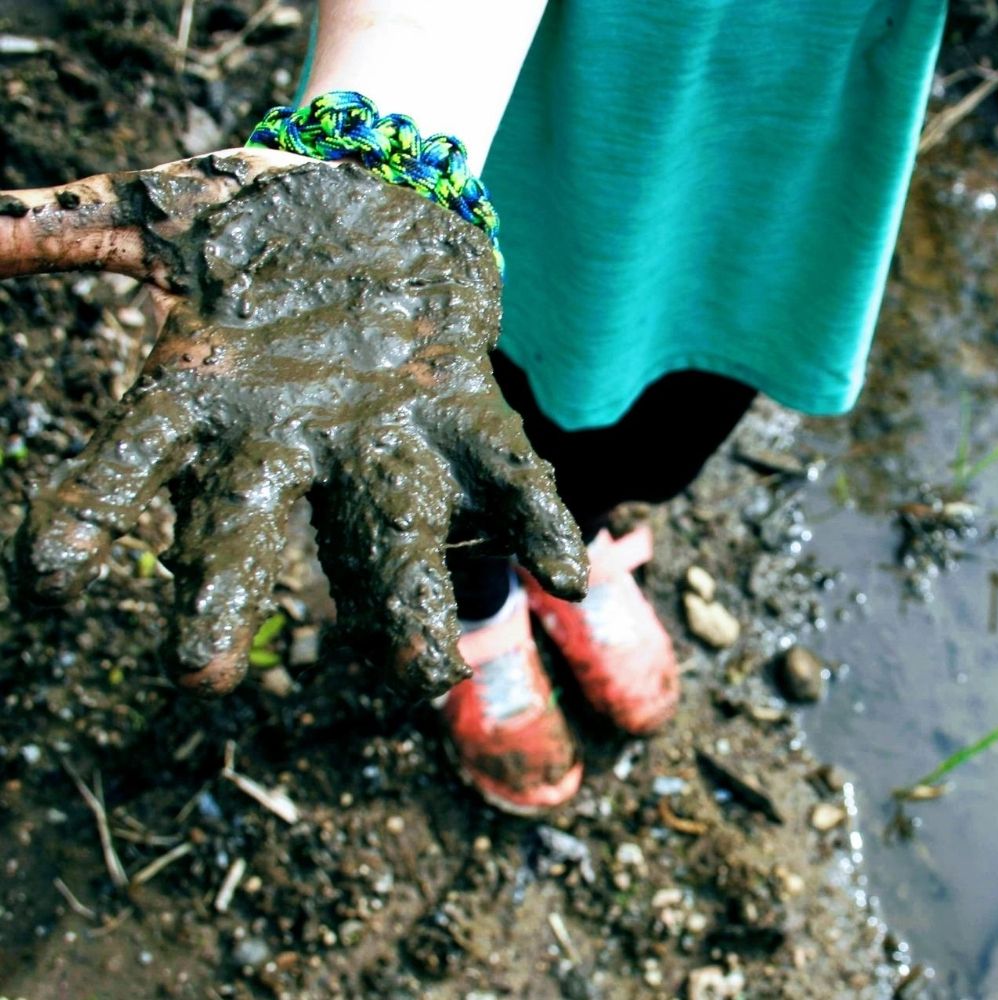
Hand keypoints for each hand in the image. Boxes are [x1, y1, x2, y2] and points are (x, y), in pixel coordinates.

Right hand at [0, 150, 586, 693]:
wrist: (371, 190)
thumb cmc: (256, 220)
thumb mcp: (158, 215)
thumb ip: (60, 231)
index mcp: (206, 397)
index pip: (130, 461)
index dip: (91, 515)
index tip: (52, 577)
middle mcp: (291, 438)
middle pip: (251, 525)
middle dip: (227, 593)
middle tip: (201, 673)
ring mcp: (383, 435)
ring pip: (389, 527)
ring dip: (406, 600)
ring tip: (428, 672)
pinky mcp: (466, 409)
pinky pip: (506, 473)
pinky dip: (537, 520)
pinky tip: (567, 571)